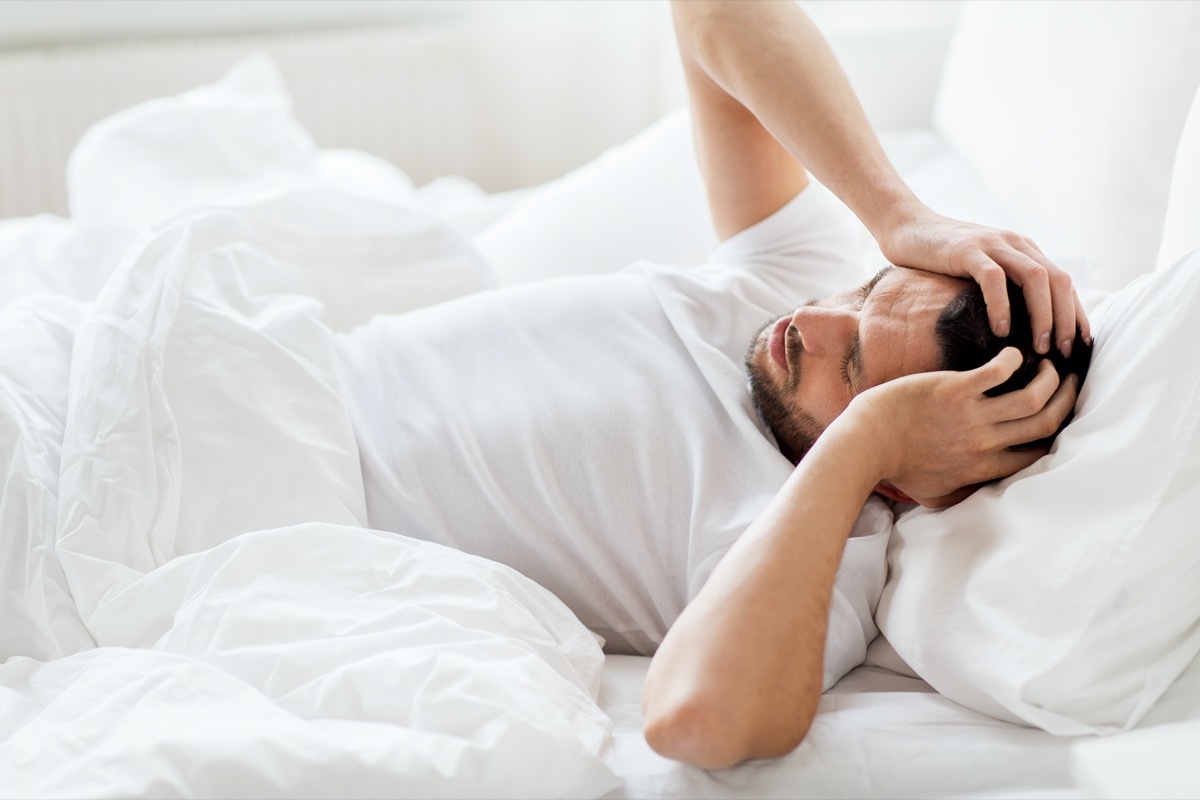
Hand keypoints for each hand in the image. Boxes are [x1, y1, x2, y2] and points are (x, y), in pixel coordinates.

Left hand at [846, 347, 1079, 507]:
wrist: (864, 444)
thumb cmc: (895, 468)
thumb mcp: (934, 496)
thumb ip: (962, 496)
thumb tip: (977, 498)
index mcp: (984, 468)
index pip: (1037, 455)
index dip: (1056, 435)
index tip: (1059, 418)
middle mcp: (985, 443)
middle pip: (1045, 423)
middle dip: (1068, 401)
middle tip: (1072, 383)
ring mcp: (971, 416)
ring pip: (1033, 396)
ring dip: (1049, 377)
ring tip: (1050, 364)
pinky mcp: (955, 390)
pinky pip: (999, 371)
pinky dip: (1013, 359)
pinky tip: (1013, 353)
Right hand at [877, 205, 1091, 357]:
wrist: (907, 226)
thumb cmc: (941, 257)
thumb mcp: (982, 269)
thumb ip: (1004, 286)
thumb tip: (1023, 329)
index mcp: (1024, 250)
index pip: (1063, 283)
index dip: (1076, 314)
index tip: (1080, 346)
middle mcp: (1016, 244)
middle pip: (1058, 281)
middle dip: (1066, 319)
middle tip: (1064, 353)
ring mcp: (993, 245)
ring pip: (1035, 278)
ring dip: (1042, 316)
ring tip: (1038, 347)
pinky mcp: (968, 250)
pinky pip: (994, 279)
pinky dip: (1002, 306)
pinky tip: (1000, 330)